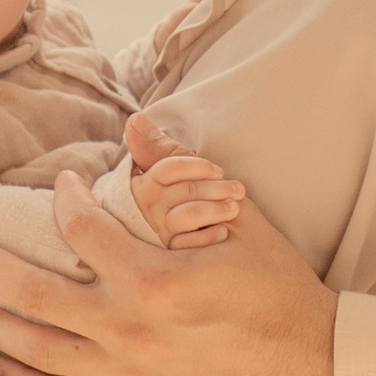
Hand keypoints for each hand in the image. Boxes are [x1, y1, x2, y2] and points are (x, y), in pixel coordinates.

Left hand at [0, 176, 337, 375]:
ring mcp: (129, 375)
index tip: (62, 186)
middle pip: (36, 294)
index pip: (84, 230)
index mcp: (157, 279)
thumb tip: (138, 125)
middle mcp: (132, 331)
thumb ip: (180, 172)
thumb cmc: (281, 291)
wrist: (315, 369)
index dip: (66, 201)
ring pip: (38, 351)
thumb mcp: (240, 221)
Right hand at [128, 148, 248, 248]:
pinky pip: (188, 246)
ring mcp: (156, 233)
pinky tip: (223, 232)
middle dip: (216, 188)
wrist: (156, 252)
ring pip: (189, 215)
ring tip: (234, 208)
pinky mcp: (166, 257)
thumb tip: (136, 118)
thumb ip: (155, 148)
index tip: (218, 170)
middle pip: (185, 190)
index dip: (197, 167)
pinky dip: (208, 237)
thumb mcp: (159, 176)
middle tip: (239, 189)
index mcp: (144, 185)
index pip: (170, 168)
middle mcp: (147, 208)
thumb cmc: (164, 203)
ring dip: (215, 209)